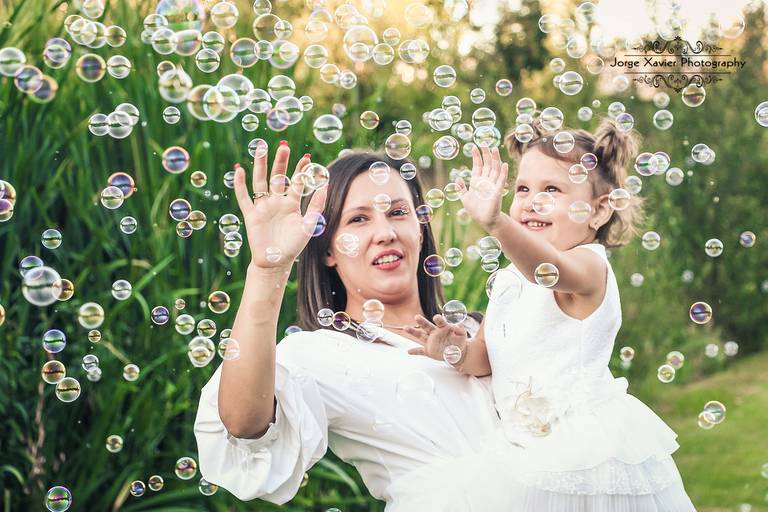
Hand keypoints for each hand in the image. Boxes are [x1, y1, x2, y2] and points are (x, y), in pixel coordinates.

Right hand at [233, 143, 327, 269]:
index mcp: (292, 204)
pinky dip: (240, 184)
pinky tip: (239, 170)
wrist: (276, 262)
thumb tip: (324, 185)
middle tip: (284, 146)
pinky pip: (244, 197)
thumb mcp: (309, 225)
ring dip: (260, 165)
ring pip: (260, 181)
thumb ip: (317, 206)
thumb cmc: (294, 245)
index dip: (302, 170)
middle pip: (278, 176)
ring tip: (260, 147)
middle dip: (281, 161)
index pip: (297, 182)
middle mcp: (277, 202)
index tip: (307, 157)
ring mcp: (263, 207)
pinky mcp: (251, 215)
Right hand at [405, 314, 467, 365]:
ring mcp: (430, 341)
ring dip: (413, 332)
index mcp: (443, 327)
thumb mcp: (462, 335)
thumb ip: (460, 329)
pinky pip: (420, 351)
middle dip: (422, 321)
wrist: (457, 352)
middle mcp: (434, 333)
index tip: (436, 317)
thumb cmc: (459, 341)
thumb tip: (457, 325)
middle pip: (427, 326)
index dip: (438, 319)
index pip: (440, 322)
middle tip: (417, 317)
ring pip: (420, 336)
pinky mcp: (429, 350)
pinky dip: (415, 351)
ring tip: (405, 328)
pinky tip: (409, 351)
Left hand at [454, 145, 509, 231]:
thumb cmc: (475, 210)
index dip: (476, 157)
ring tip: (494, 149)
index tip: (473, 147)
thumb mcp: (464, 198)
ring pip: (495, 169)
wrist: (484, 220)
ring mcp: (492, 185)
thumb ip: (461, 188)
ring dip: (495, 159)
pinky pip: (501, 180)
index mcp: (477, 182)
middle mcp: (486, 181)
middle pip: (487, 164)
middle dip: (486, 154)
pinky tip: (503, 164)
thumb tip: (457, 178)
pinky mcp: (497, 191)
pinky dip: (502, 172)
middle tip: (484, 142)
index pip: (477, 166)